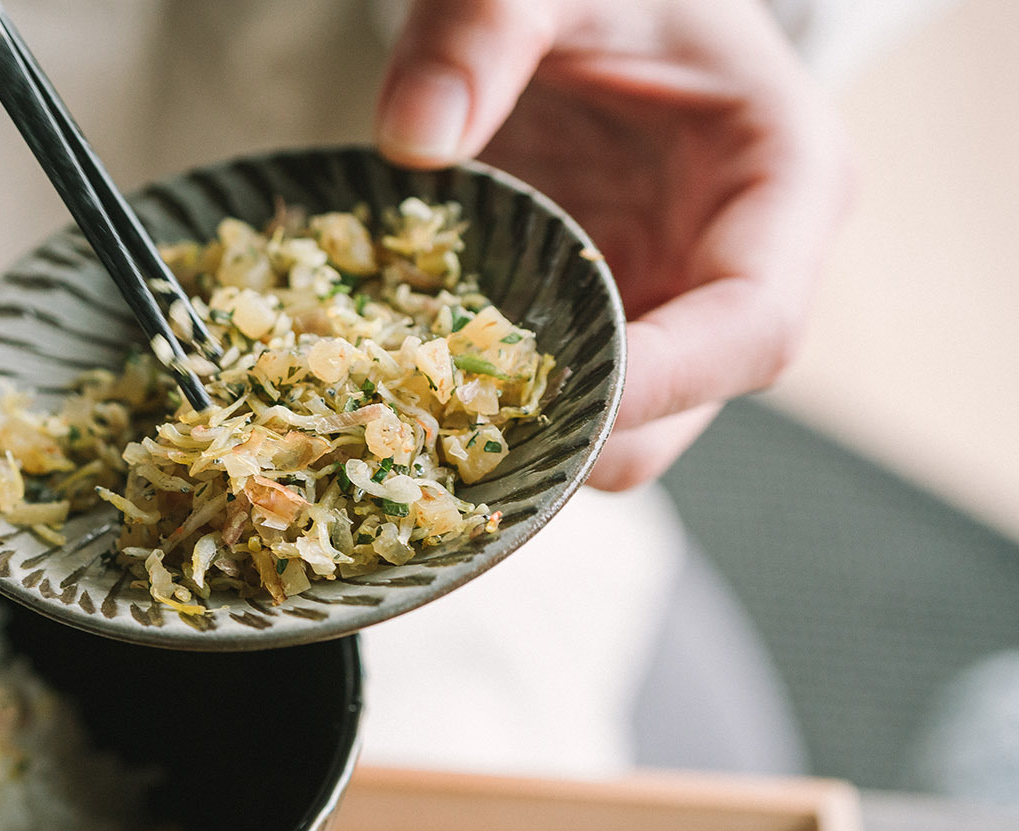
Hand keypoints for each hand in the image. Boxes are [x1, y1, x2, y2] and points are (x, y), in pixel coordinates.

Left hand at [375, 0, 854, 488]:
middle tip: (435, 446)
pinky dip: (473, 413)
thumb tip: (414, 139)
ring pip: (604, 430)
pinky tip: (390, 405)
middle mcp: (736, 267)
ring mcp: (662, 304)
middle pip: (676, 414)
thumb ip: (483, 33)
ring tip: (400, 441)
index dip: (660, 385)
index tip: (549, 405)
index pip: (752, 330)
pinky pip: (544, 395)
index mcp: (783, 185)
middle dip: (566, 441)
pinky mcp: (592, 317)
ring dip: (508, 443)